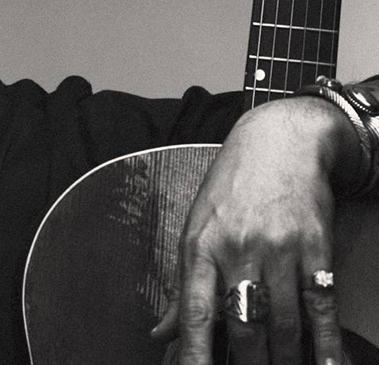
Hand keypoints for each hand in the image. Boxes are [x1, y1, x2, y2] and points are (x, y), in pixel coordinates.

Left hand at [151, 97, 356, 363]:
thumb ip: (184, 287)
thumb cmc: (231, 190)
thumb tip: (160, 332)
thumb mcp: (195, 229)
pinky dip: (325, 344)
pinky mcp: (315, 249)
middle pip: (244, 324)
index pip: (195, 311)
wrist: (279, 143)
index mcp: (200, 247)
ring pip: (283, 323)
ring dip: (283, 359)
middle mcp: (238, 249)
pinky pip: (320, 307)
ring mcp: (279, 249)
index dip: (194, 352)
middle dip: (248, 364)